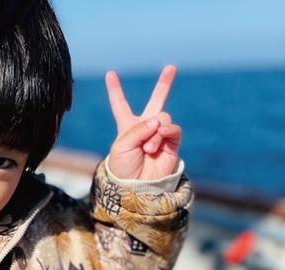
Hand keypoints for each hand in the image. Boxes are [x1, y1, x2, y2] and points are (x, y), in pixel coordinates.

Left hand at [106, 65, 181, 180]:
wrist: (137, 187)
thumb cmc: (123, 168)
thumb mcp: (122, 146)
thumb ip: (138, 129)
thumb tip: (159, 120)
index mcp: (126, 126)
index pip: (120, 104)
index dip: (115, 89)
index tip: (110, 73)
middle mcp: (145, 127)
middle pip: (157, 101)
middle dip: (164, 84)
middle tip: (172, 67)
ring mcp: (160, 134)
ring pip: (163, 118)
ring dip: (155, 132)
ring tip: (148, 148)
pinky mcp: (172, 143)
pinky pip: (173, 129)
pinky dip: (166, 133)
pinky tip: (157, 143)